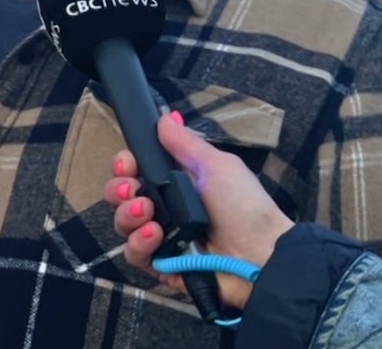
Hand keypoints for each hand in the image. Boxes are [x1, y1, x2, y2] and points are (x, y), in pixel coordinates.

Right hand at [102, 113, 293, 308]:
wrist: (263, 255)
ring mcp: (159, 238)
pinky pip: (133, 253)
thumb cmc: (245, 207)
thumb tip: (165, 117)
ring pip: (122, 224)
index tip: (129, 164)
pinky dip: (140, 242)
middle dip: (118, 189)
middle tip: (133, 191)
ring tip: (149, 213)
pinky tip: (157, 236)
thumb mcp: (218, 166)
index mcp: (173, 182)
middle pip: (119, 196)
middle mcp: (162, 208)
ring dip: (129, 215)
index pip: (132, 170)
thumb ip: (187, 143)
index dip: (123, 165)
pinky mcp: (159, 264)